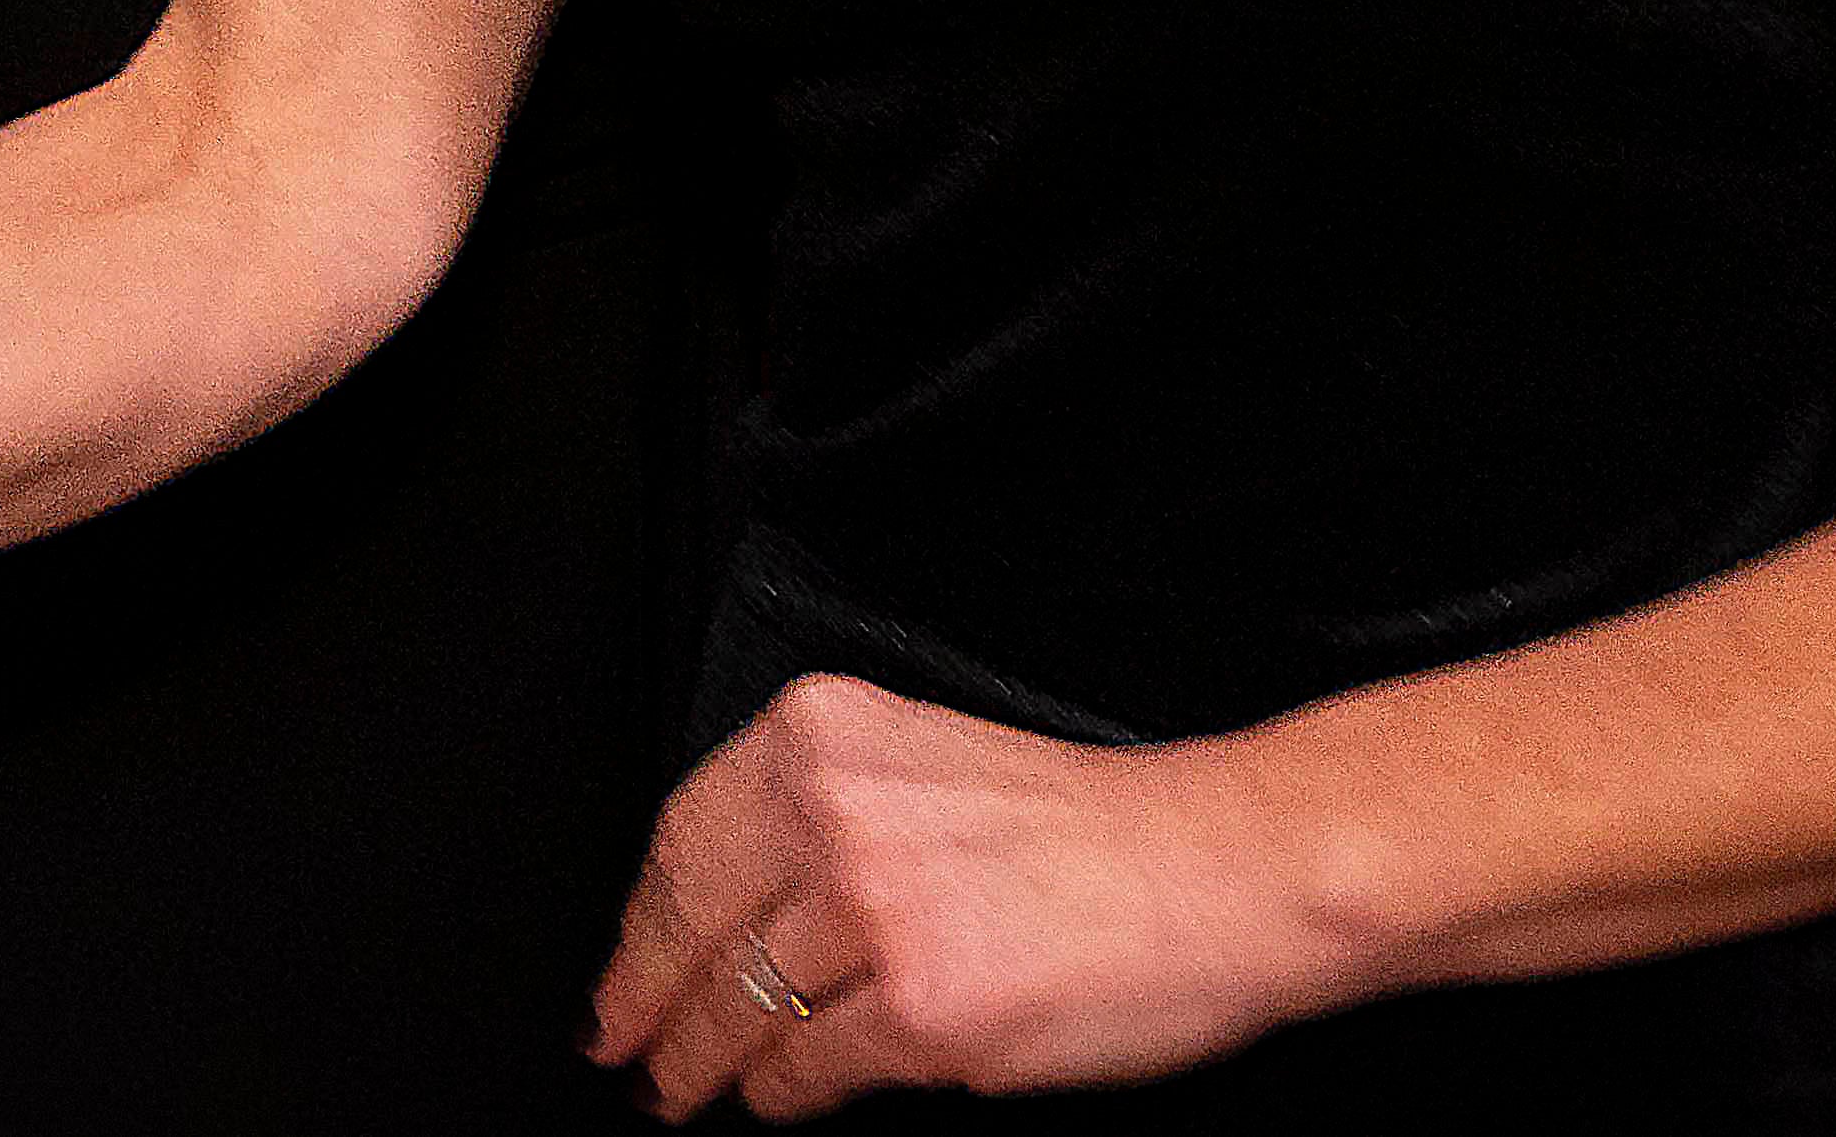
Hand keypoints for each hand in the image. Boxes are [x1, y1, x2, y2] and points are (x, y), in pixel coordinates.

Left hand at [587, 676, 1350, 1116]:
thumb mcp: (922, 766)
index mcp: (820, 736)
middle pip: (688, 926)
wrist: (1219, 870)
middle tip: (618, 1045)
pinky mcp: (917, 1010)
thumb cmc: (1093, 827)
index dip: (636, 925)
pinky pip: (809, 1069)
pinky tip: (772, 1102)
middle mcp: (830, 813)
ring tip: (680, 1090)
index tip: (616, 969)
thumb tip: (731, 907)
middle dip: (642, 1003)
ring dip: (699, 1063)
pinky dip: (780, 1095)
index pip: (679, 841)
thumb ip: (820, 817)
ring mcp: (869, 914)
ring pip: (740, 1007)